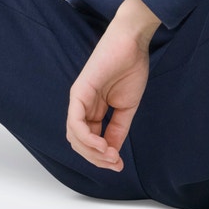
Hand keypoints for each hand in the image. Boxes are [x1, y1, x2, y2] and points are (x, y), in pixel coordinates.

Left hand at [66, 0, 160, 171]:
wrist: (133, 43)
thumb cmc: (131, 68)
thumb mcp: (126, 108)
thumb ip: (118, 129)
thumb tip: (113, 154)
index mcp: (93, 109)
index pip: (90, 141)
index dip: (102, 157)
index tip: (119, 165)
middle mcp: (82, 106)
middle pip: (79, 143)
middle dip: (97, 158)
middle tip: (115, 163)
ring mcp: (79, 99)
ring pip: (75, 137)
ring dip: (93, 152)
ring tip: (111, 155)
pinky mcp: (79, 92)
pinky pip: (76, 122)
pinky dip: (87, 139)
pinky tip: (103, 145)